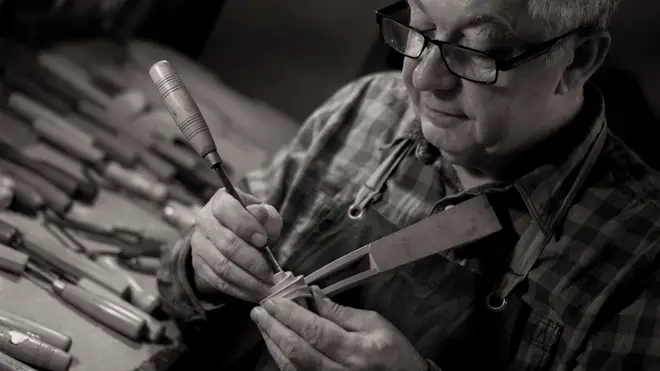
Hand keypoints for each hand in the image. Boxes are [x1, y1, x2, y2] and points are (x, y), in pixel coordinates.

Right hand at [191, 187, 282, 302]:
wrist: (235, 236)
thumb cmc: (255, 223)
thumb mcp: (266, 215)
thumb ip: (267, 215)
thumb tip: (260, 215)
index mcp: (220, 201)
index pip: (227, 210)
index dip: (246, 226)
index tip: (264, 241)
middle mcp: (204, 220)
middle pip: (226, 243)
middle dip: (252, 261)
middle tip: (272, 274)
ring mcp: (198, 244)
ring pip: (222, 266)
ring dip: (248, 281)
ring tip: (268, 289)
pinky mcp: (199, 265)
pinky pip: (218, 281)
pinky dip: (239, 290)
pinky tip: (256, 294)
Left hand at [250, 286, 427, 370]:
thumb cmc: (394, 351)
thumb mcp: (375, 324)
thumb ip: (341, 313)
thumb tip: (313, 295)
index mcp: (356, 351)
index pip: (316, 332)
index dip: (291, 315)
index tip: (273, 300)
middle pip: (297, 350)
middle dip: (274, 328)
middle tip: (259, 309)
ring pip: (291, 365)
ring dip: (273, 342)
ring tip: (262, 322)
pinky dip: (280, 357)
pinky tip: (274, 341)